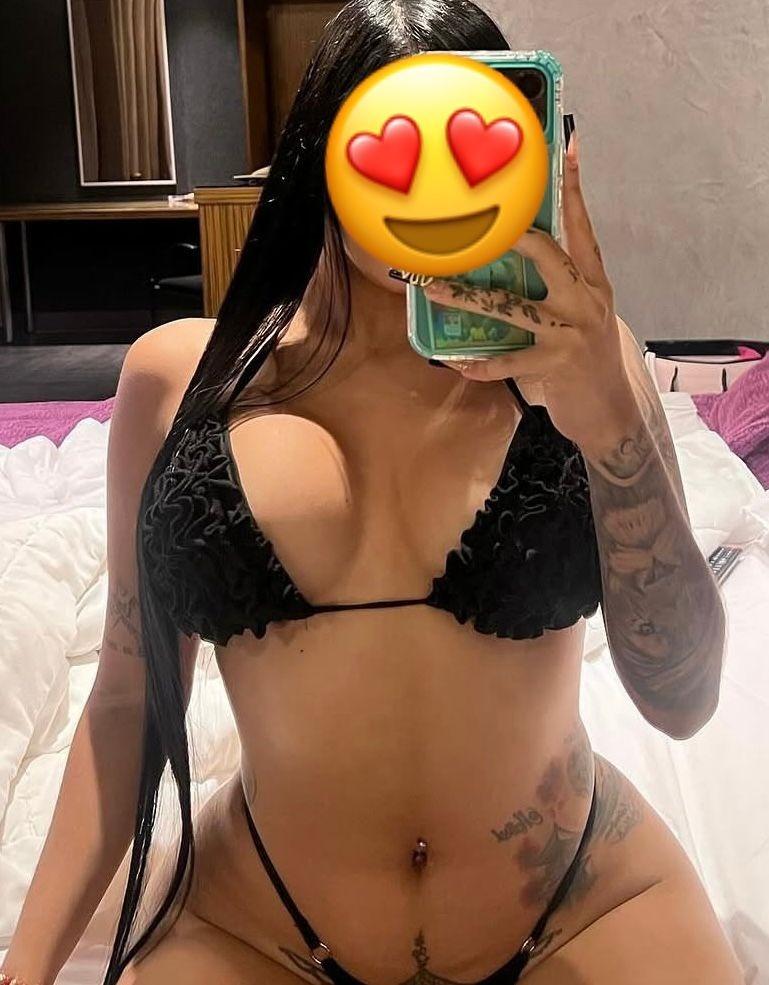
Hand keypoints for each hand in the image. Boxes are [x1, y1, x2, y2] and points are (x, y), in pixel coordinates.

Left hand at [423, 131, 638, 452]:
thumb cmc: (588, 358)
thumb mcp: (584, 313)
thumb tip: (518, 252)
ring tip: (432, 288)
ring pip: (513, 308)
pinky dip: (481, 365)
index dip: (574, 187)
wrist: (611, 412)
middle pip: (549, 256)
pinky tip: (456, 364)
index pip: (583, 226)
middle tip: (478, 223)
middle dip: (514, 238)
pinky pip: (508, 362)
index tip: (567, 145)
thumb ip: (559, 285)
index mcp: (593, 282)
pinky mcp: (555, 367)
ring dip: (467, 299)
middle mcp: (586, 301)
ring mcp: (571, 334)